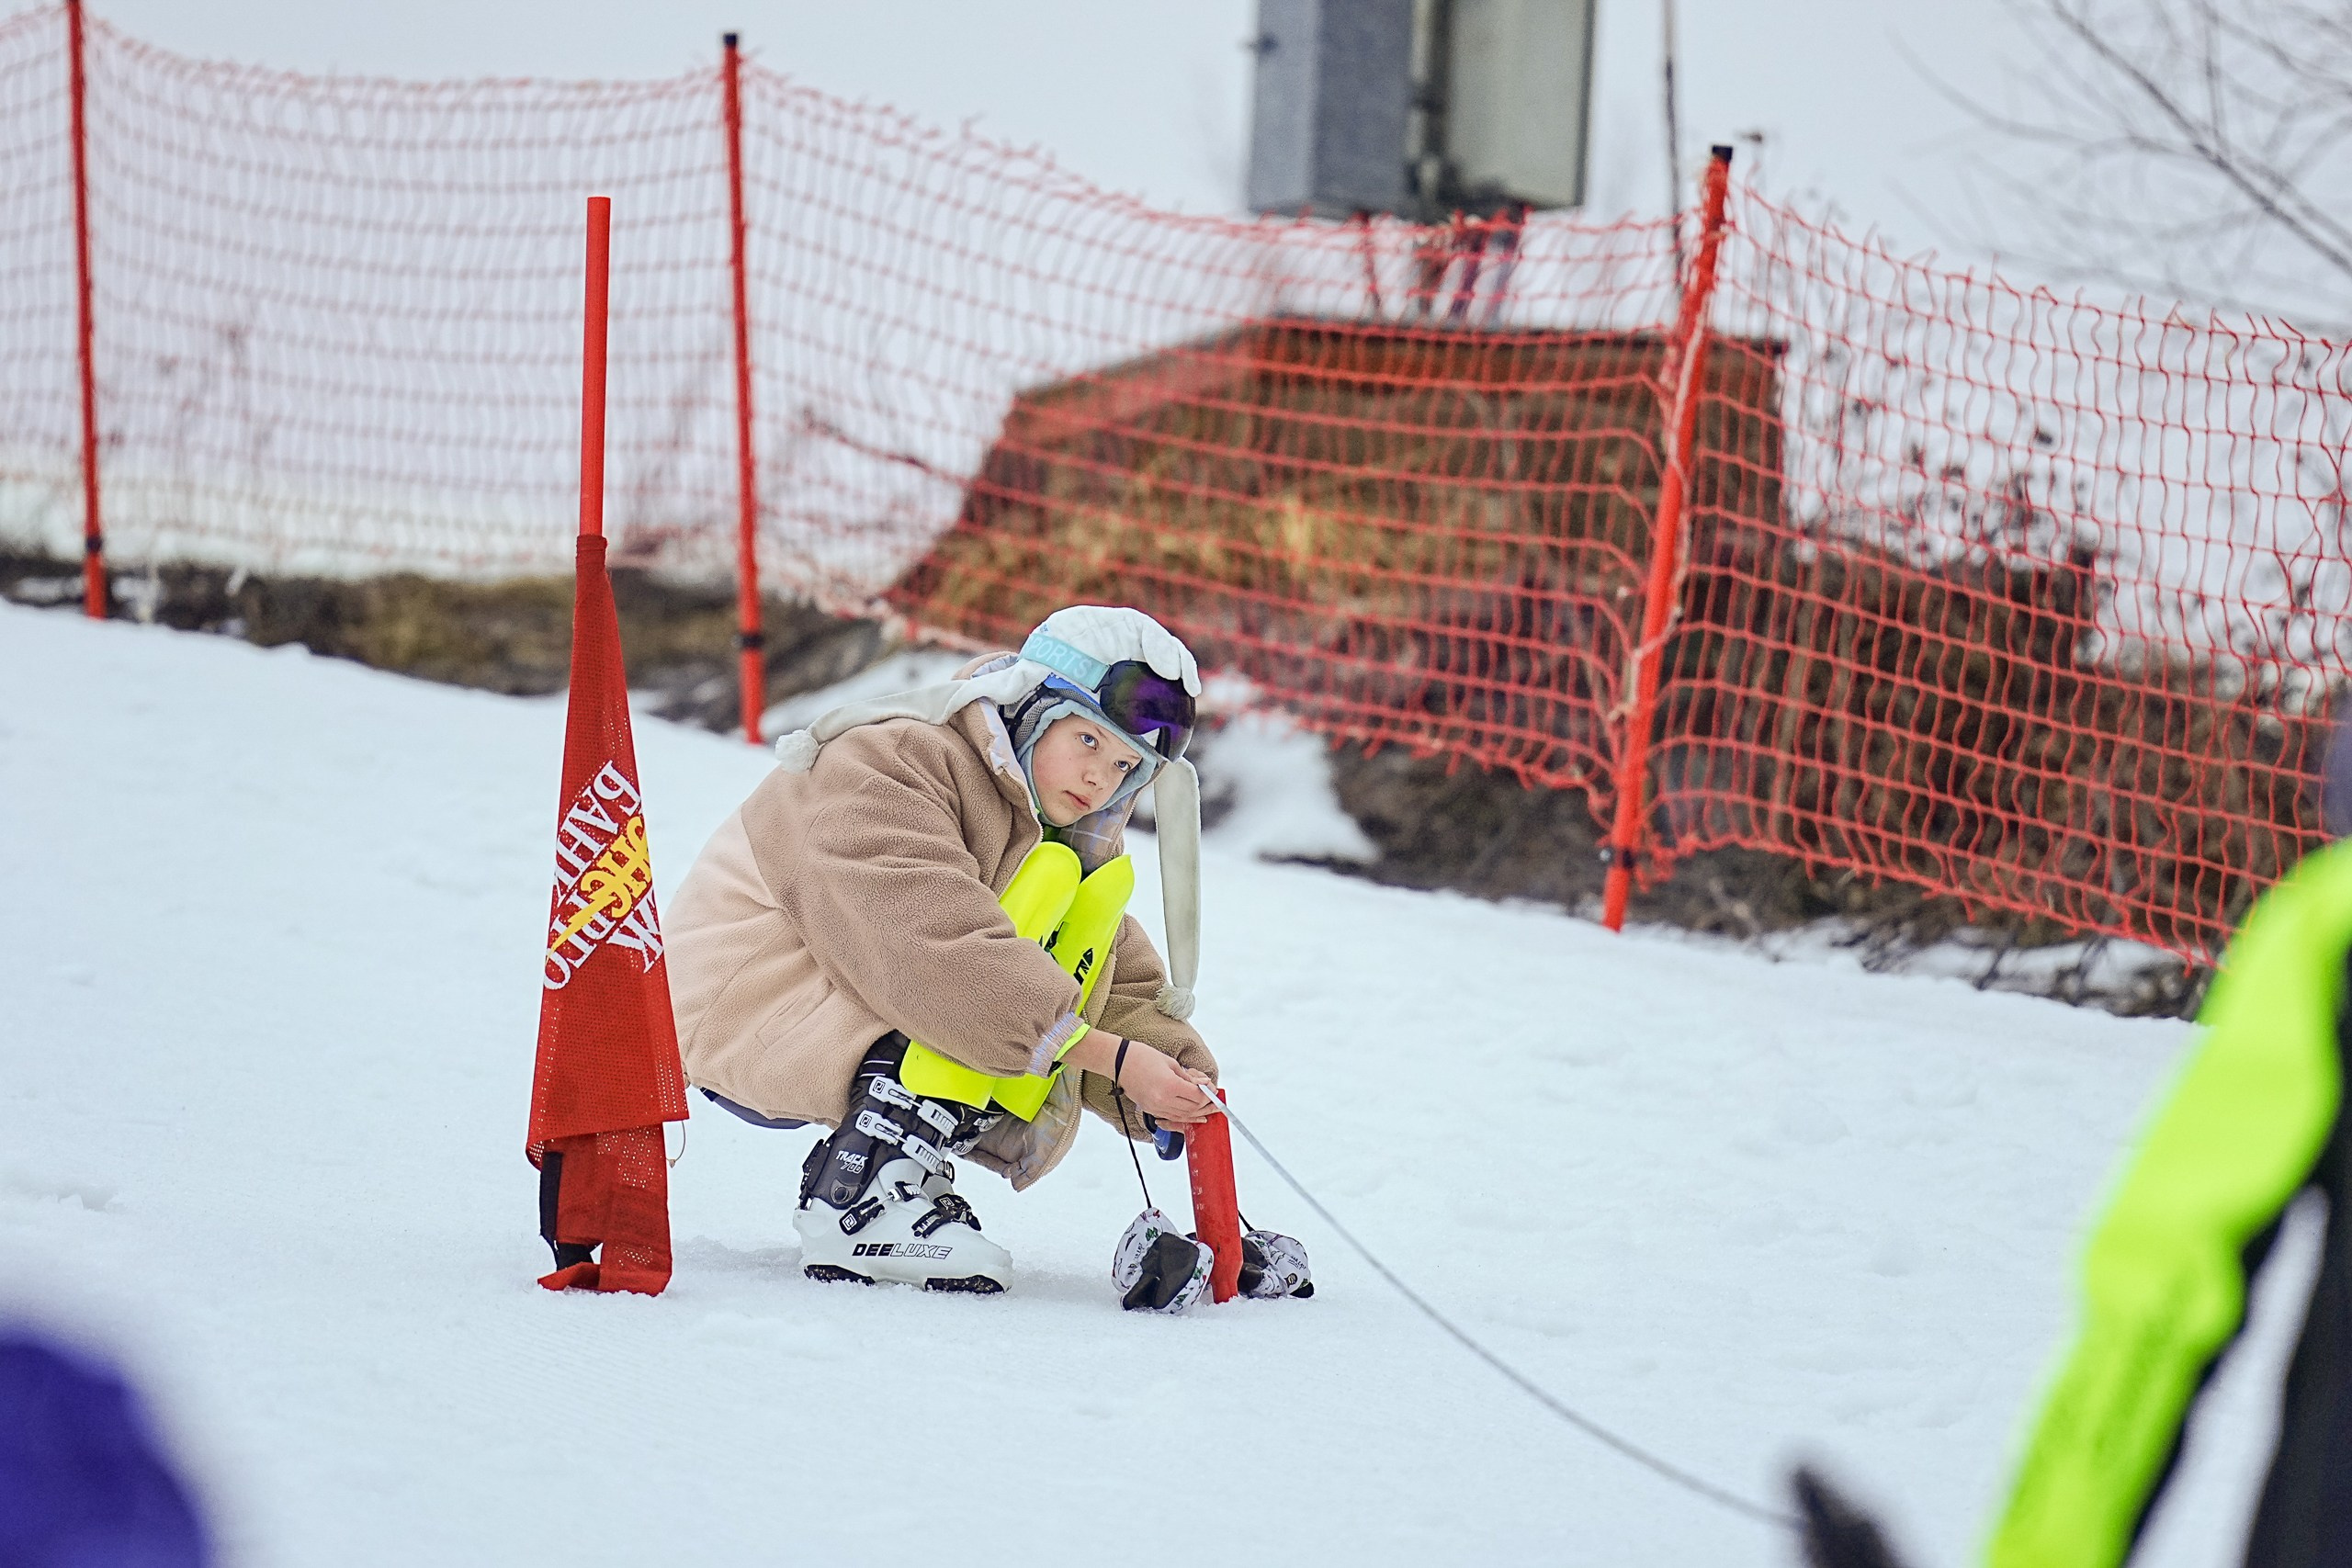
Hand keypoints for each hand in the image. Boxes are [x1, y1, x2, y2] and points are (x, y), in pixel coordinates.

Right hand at [1065, 1032, 1216, 1126]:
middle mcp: (1162, 1100)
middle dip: (1206, 1106)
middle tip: (1217, 1104)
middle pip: (1192, 1109)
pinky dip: (1184, 1116)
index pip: (1197, 1097)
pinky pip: (1171, 1116)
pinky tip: (1193, 1115)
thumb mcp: (1171, 1063)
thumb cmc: (1143, 1056)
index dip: (1208, 1095)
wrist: (1118, 1061)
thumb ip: (1188, 1078)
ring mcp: (1155, 1107)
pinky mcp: (1150, 1109)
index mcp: (1169, 1086)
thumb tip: (1204, 1085)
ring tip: (1209, 1110)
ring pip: (1183, 1116)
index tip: (1214, 1091)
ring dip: (1197, 1113)